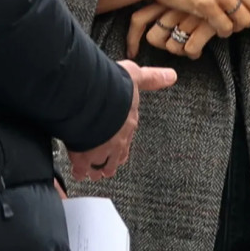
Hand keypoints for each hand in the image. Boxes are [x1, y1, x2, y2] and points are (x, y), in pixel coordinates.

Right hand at [68, 60, 176, 180]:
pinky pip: (81, 168)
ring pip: (100, 166)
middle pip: (116, 157)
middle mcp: (117, 141)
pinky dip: (79, 171)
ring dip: (96, 170)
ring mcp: (100, 150)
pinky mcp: (83, 155)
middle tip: (107, 169)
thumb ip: (152, 78)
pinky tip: (78, 173)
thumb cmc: (114, 88)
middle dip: (111, 163)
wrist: (93, 98)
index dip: (123, 145)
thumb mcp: (136, 77)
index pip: (128, 139)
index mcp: (128, 124)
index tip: (120, 150)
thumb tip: (171, 76)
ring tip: (93, 174)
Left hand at [127, 3, 213, 59]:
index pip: (139, 19)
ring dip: (179, 51)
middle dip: (160, 48)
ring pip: (172, 45)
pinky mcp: (206, 23)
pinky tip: (200, 51)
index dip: (132, 38)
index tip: (132, 52)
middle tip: (172, 48)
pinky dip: (193, 52)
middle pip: (154, 36)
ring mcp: (191, 14)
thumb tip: (165, 17)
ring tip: (189, 49)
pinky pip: (191, 48)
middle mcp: (176, 5)